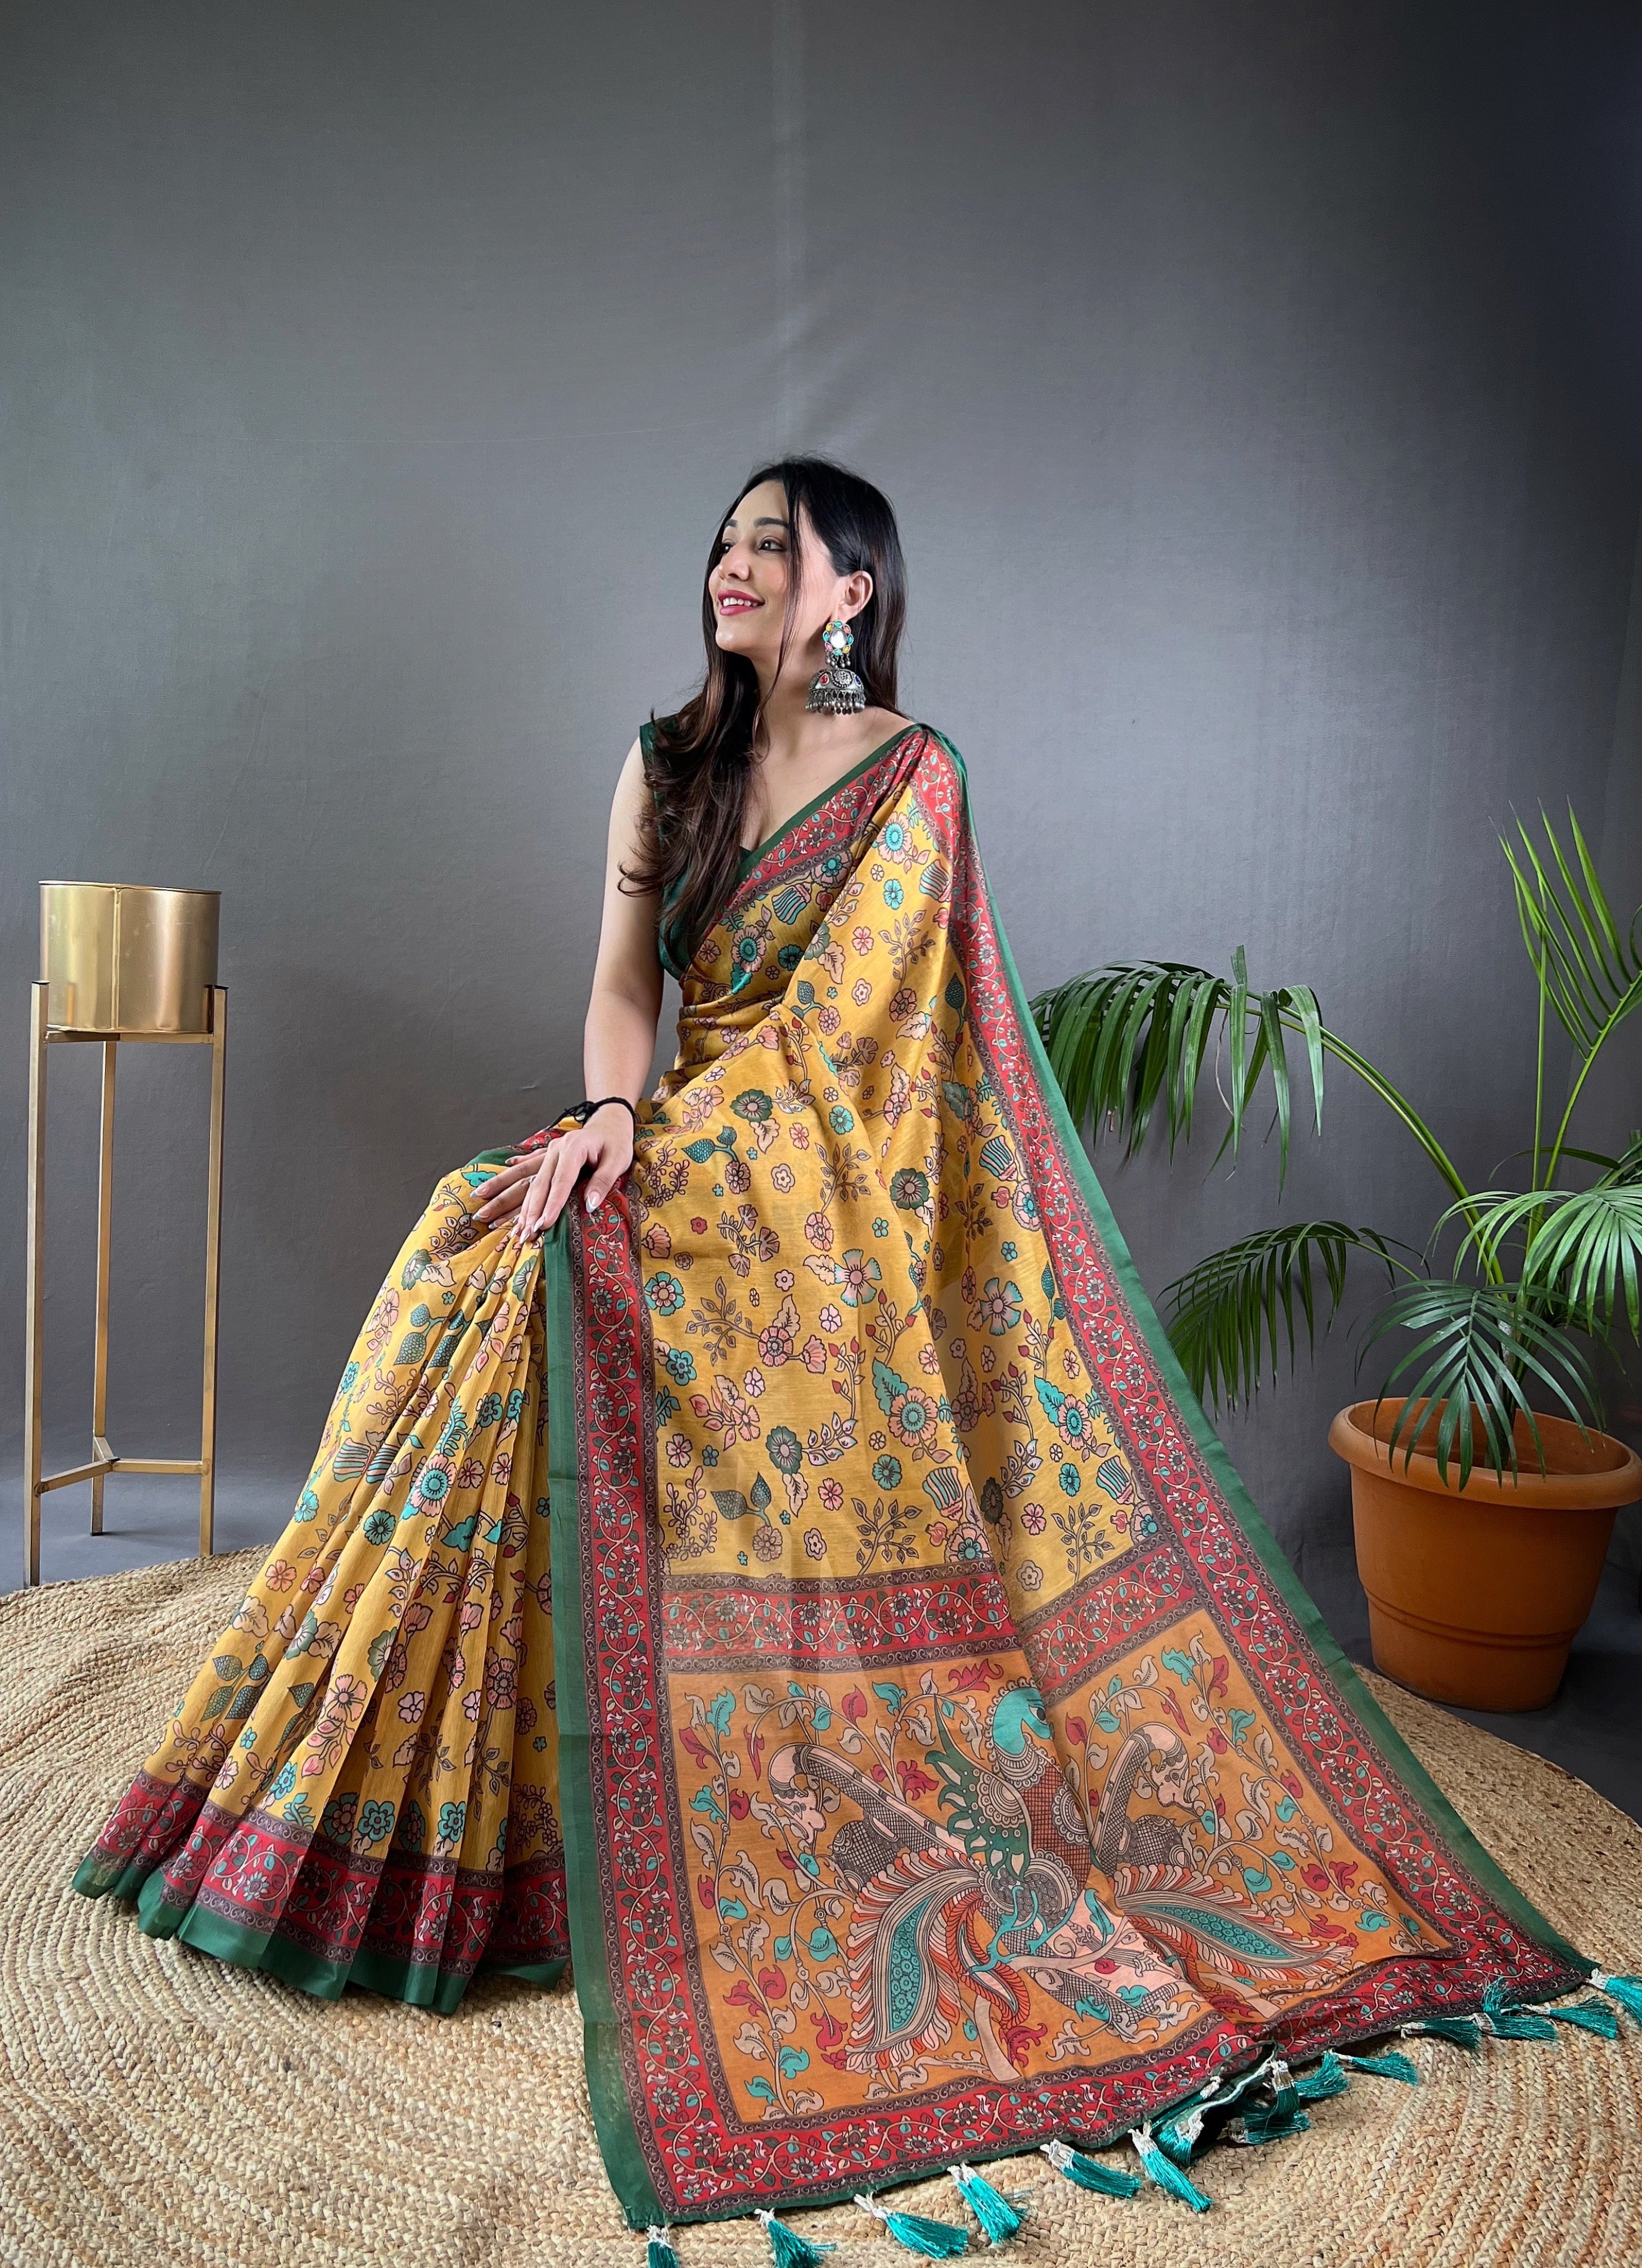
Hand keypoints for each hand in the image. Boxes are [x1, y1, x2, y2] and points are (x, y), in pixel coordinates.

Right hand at [472, 1105, 634, 1242]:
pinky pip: (528, 1170)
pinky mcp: (547, 1156)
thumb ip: (603, 1182)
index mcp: (573, 1149)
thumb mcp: (618, 1160)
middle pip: (539, 1184)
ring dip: (512, 1199)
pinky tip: (505, 1183)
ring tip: (498, 1216)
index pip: (561, 1182)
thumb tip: (589, 1206)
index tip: (543, 1224)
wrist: (610, 1121)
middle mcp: (556, 1150)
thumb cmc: (616, 1142)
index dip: (551, 1205)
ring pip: (528, 1178)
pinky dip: (515, 1178)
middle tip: (523, 1233)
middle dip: (529, 1210)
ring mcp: (549, 1152)